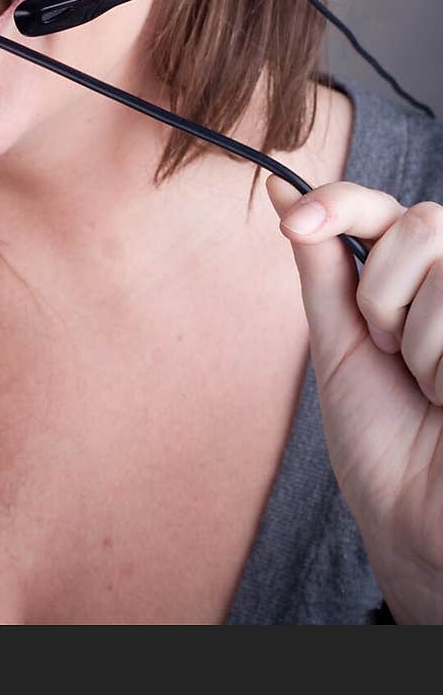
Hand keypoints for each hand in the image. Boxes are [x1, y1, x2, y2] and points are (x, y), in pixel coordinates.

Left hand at [265, 175, 442, 624]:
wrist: (416, 521)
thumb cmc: (381, 439)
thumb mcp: (340, 342)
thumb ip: (322, 264)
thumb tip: (279, 185)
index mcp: (417, 280)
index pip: (383, 208)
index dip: (339, 200)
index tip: (293, 220)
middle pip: (419, 221)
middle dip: (382, 293)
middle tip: (389, 352)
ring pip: (440, 252)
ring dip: (415, 333)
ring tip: (431, 386)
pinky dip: (441, 357)